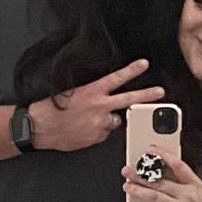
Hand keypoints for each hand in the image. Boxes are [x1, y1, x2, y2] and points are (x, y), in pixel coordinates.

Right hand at [27, 59, 165, 151]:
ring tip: (88, 119)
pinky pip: (104, 133)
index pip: (116, 78)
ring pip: (114, 120)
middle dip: (146, 95)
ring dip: (106, 119)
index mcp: (92, 92)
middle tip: (160, 92)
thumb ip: (92, 96)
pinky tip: (84, 129)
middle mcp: (99, 106)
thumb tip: (103, 102)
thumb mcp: (72, 94)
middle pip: (128, 99)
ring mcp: (100, 123)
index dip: (132, 70)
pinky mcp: (97, 137)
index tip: (144, 64)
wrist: (40, 128)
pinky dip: (98, 131)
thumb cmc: (52, 109)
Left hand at [121, 150, 201, 201]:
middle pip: (160, 181)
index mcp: (194, 184)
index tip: (151, 150)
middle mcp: (188, 195)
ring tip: (127, 186)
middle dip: (141, 175)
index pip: (178, 165)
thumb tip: (156, 171)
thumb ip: (179, 182)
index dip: (164, 155)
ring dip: (138, 190)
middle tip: (128, 171)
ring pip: (154, 196)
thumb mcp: (194, 193)